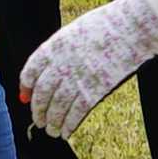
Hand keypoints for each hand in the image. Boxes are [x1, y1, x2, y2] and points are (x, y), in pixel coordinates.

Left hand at [16, 0, 157, 137]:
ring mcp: (77, 80)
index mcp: (53, 48)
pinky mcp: (94, 91)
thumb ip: (60, 51)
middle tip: (38, 120)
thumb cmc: (105, 26)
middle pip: (42, 94)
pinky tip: (66, 132)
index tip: (26, 97)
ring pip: (57, 108)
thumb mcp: (74, 32)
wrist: (131, 28)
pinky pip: (76, 113)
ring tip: (51, 131)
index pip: (30, 73)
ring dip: (52, 122)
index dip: (26, 88)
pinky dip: (69, 125)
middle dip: (38, 110)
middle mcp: (60, 66)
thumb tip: (50, 70)